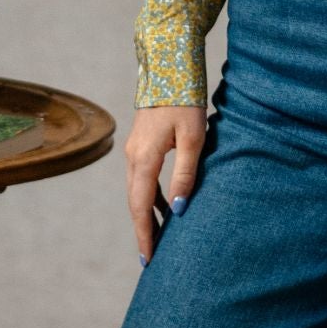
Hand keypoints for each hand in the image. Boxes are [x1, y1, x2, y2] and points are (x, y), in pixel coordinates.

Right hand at [126, 105, 206, 262]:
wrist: (168, 68)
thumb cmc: (185, 101)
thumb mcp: (193, 139)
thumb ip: (185, 174)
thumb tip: (178, 208)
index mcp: (144, 158)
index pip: (140, 207)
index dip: (144, 234)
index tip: (148, 259)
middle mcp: (133, 157)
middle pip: (134, 203)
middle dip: (142, 231)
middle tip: (151, 259)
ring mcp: (134, 149)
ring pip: (136, 191)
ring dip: (146, 215)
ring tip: (159, 238)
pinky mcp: (141, 144)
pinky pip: (142, 178)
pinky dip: (149, 197)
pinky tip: (163, 206)